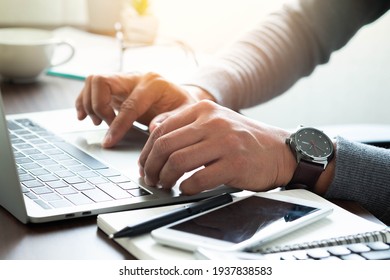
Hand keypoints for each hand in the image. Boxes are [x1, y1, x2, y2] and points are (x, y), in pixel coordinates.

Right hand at [75, 72, 198, 147]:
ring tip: (97, 122)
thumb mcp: (186, 114)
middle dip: (99, 107)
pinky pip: (91, 86)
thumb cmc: (183, 106)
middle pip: (102, 81)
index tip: (109, 141)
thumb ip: (171, 119)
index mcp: (154, 83)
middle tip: (105, 126)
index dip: (117, 125)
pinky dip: (84, 101)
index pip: (129, 104)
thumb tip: (153, 127)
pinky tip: (85, 116)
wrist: (180, 97)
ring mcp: (123, 79)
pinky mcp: (115, 86)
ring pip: (93, 81)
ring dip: (89, 104)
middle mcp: (135, 76)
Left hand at [138, 100, 296, 194]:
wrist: (279, 150)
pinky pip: (199, 179)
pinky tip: (187, 189)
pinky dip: (187, 188)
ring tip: (165, 185)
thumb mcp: (214, 123)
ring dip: (165, 178)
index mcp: (203, 110)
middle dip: (151, 166)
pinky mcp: (235, 163)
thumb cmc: (243, 140)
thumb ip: (185, 126)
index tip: (144, 165)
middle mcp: (212, 122)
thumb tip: (152, 136)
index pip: (162, 129)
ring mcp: (225, 142)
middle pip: (165, 145)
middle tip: (150, 179)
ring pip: (178, 161)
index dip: (147, 151)